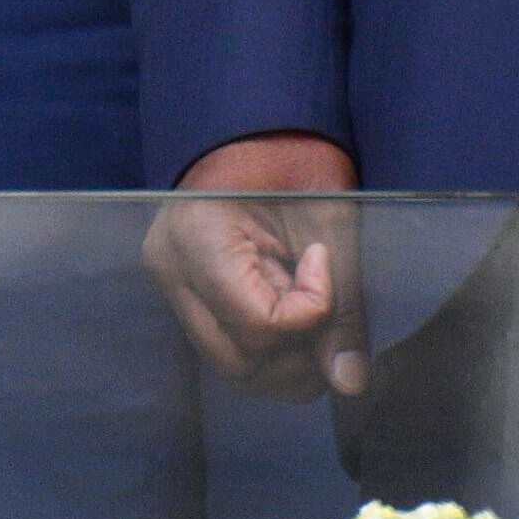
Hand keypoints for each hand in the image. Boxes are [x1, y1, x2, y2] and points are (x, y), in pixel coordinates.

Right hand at [144, 130, 369, 400]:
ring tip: (311, 316)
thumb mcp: (330, 224)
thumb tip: (348, 384)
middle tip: (329, 318)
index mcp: (197, 238)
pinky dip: (268, 347)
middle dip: (297, 359)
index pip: (257, 324)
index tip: (322, 262)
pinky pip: (227, 345)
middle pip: (235, 361)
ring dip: (284, 360)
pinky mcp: (183, 292)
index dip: (311, 313)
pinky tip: (289, 313)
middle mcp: (170, 270)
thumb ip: (342, 305)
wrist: (257, 134)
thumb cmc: (292, 160)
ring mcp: (171, 284)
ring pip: (230, 365)